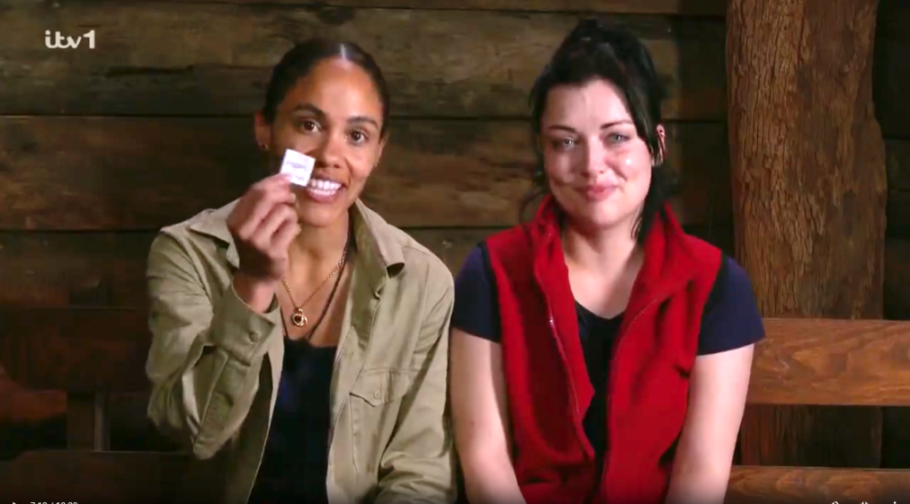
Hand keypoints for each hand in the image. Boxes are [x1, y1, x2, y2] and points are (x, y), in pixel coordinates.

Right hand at [226, 174, 299, 310]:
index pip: (254, 191)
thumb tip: (283, 179)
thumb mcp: (251, 222)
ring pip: (283, 211)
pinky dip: (295, 227)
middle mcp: (243, 229)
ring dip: (291, 214)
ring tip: (288, 222)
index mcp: (234, 219)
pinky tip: (290, 233)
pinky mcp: (273, 250)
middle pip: (266, 197)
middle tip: (291, 197)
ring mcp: (257, 241)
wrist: (257, 275)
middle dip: (283, 193)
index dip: (273, 181)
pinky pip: (291, 226)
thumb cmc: (257, 244)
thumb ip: (261, 203)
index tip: (286, 177)